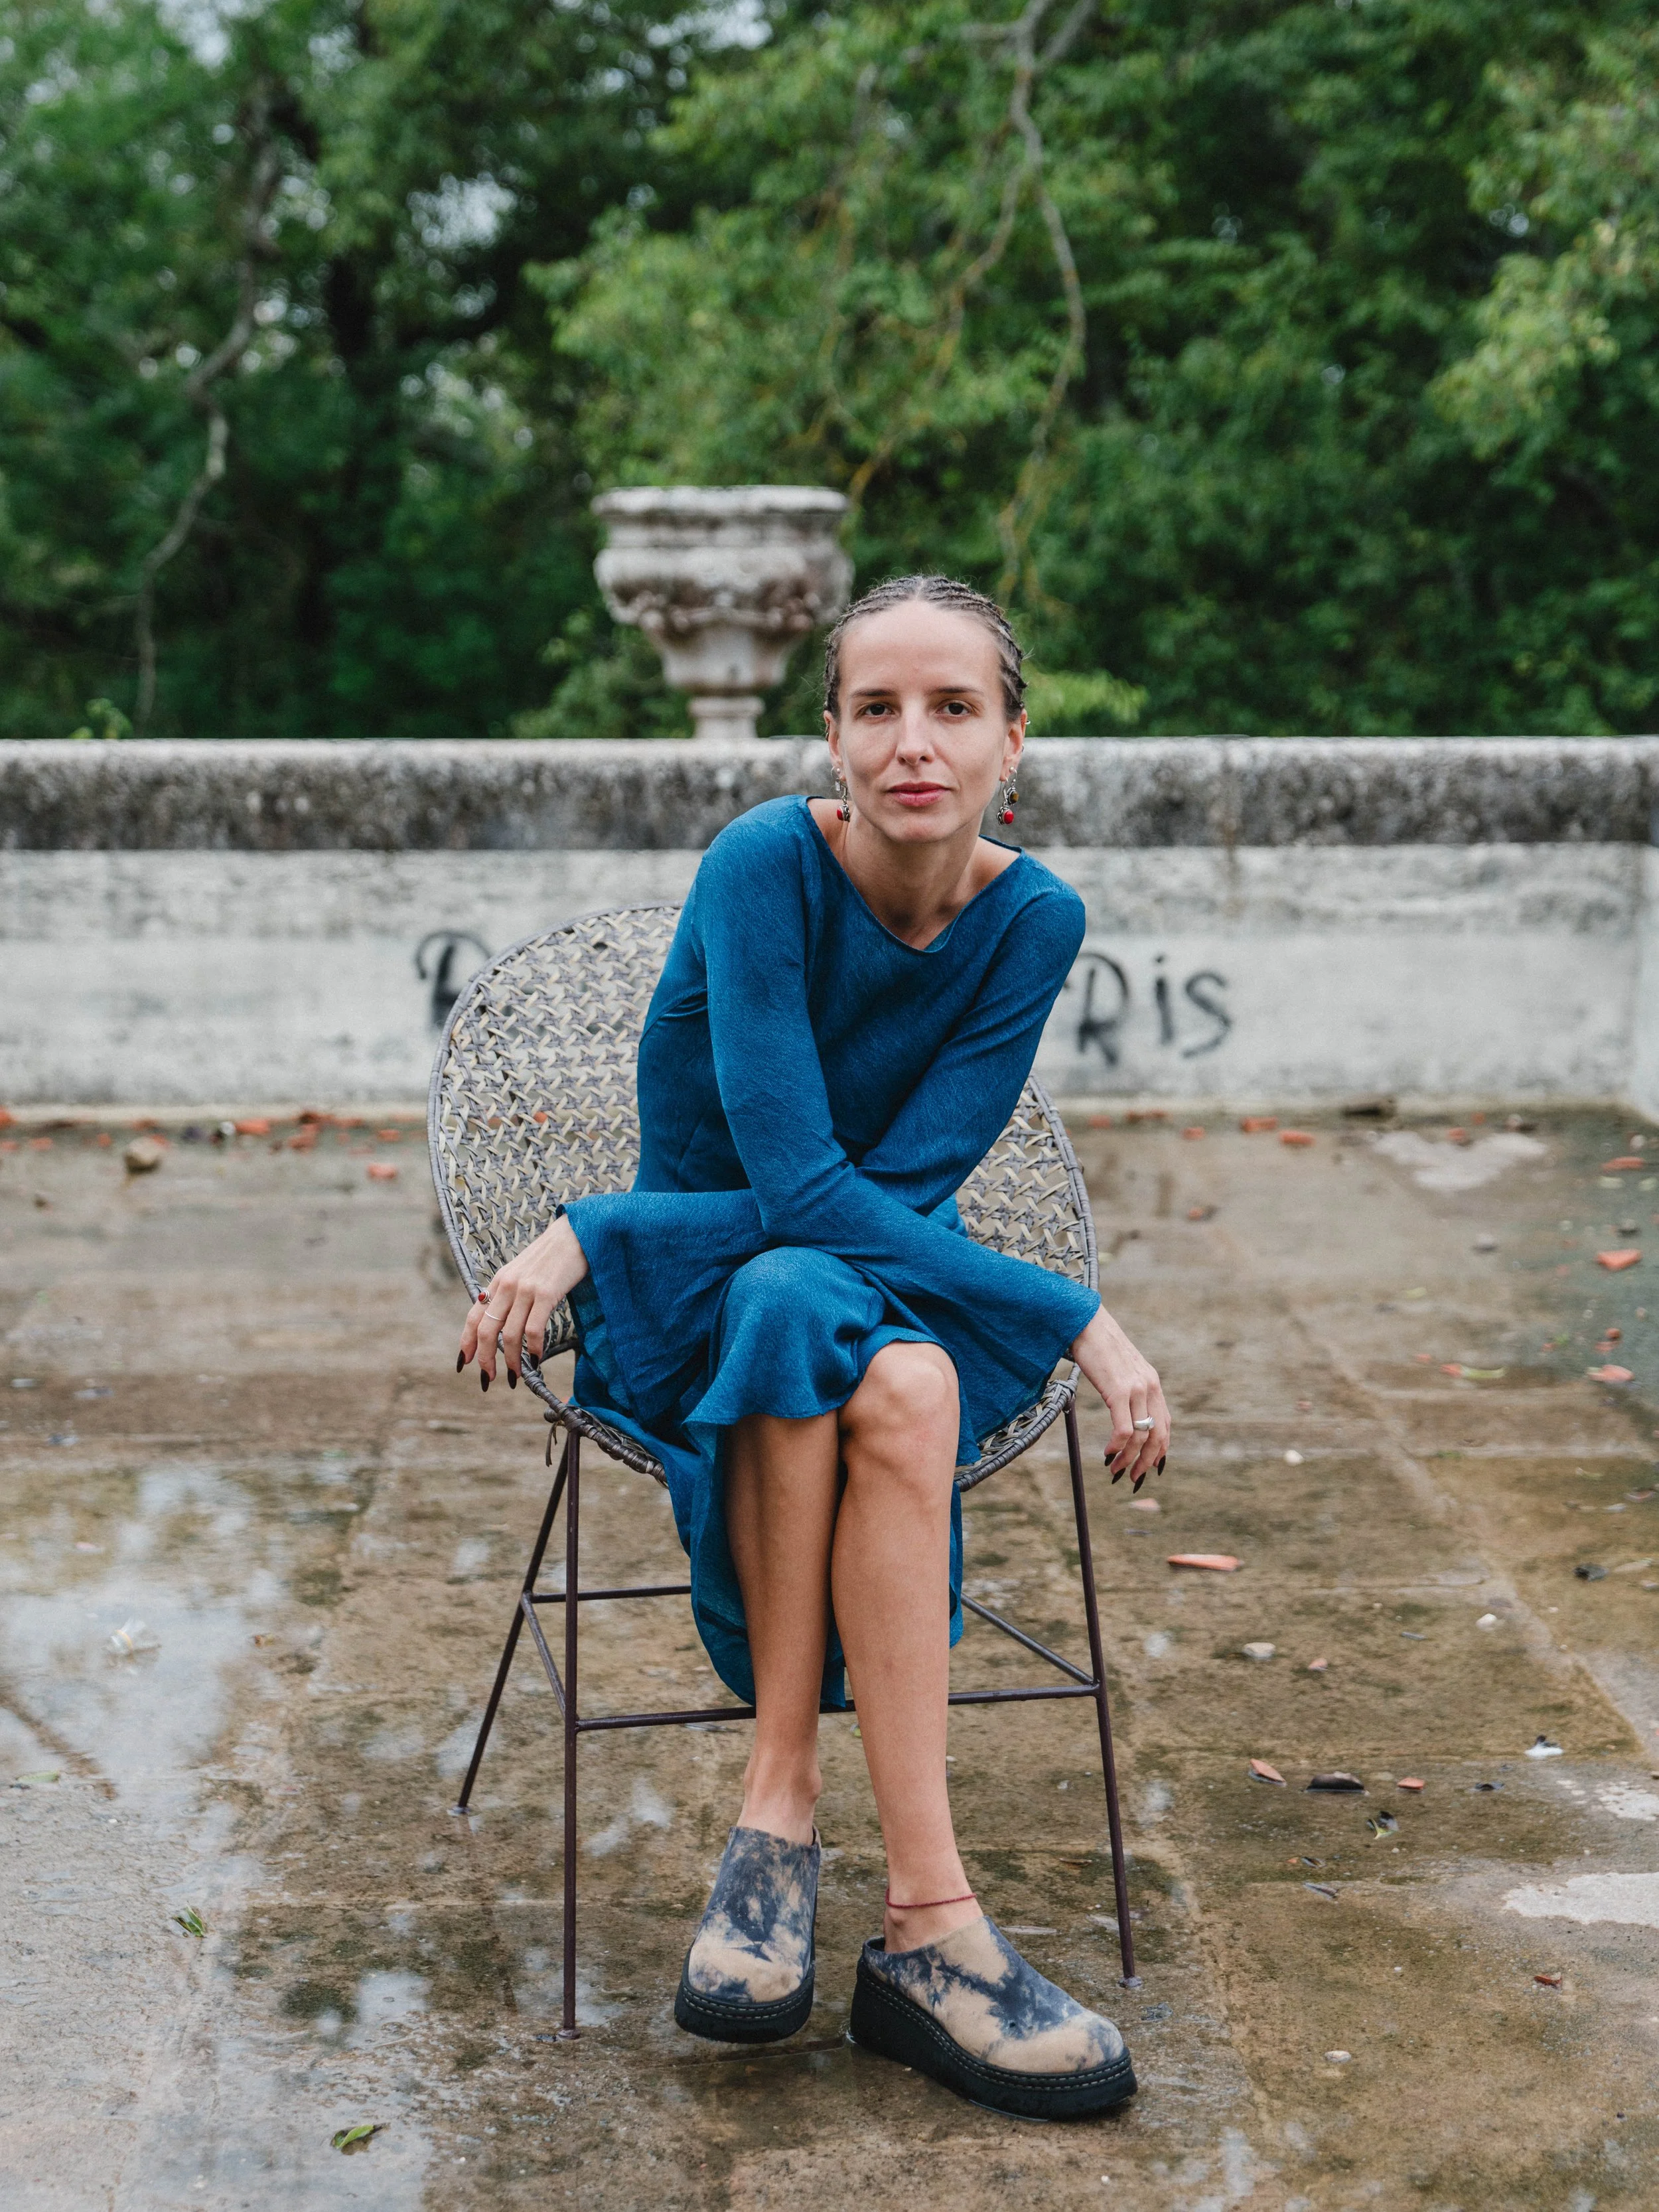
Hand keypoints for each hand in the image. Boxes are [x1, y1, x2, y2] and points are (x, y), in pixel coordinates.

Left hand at [458, 1214, 589, 1387]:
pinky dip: (533, 1349)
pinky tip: (536, 1360)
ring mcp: (526, 1289)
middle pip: (486, 1330)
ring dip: (511, 1361)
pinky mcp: (546, 1293)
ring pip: (510, 1334)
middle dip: (485, 1359)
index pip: (473, 1317)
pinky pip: (533, 1329)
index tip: (465, 1364)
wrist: (576, 1233)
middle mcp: (507, 1285)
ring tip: (516, 1376)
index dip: (466, 1343)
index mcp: (499, 1281)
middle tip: (490, 1379)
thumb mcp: (523, 1272)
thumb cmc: (553, 1256)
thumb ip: (511, 1294)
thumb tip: (503, 1322)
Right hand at [1069, 1306, 1169, 1489]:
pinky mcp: (1119, 1389)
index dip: (1160, 1451)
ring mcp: (1136, 1388)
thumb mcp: (1120, 1370)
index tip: (1150, 1467)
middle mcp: (1149, 1386)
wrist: (1085, 1321)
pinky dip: (1117, 1446)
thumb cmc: (1096, 1345)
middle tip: (1134, 1478)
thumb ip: (1128, 1390)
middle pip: (1158, 1436)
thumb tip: (1124, 1413)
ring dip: (1129, 1459)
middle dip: (1147, 1462)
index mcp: (1152, 1383)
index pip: (1165, 1425)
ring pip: (1141, 1436)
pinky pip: (1123, 1428)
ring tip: (1115, 1470)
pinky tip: (1107, 1452)